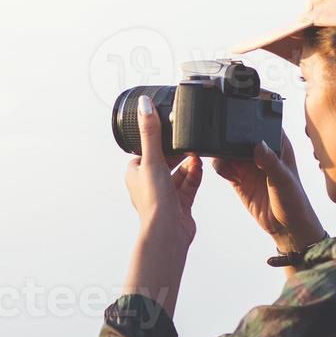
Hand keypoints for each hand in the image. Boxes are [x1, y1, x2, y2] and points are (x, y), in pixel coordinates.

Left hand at [124, 95, 203, 242]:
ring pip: (179, 172)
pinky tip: (200, 168)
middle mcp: (148, 183)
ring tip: (196, 156)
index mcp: (136, 173)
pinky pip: (189, 184)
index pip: (146, 150)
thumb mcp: (152, 159)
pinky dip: (194, 176)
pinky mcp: (180, 204)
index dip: (159, 140)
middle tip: (188, 143)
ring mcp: (165, 194)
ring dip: (188, 164)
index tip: (171, 130)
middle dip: (178, 153)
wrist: (168, 231)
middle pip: (166, 160)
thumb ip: (150, 131)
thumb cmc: (154, 199)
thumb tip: (144, 104)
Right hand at [211, 132, 326, 252]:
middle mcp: (261, 151)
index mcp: (277, 144)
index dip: (249, 120)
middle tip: (227, 149)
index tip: (237, 120)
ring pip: (227, 150)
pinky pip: (223, 166)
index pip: (261, 124)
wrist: (286, 226)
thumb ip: (270, 162)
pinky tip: (232, 178)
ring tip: (231, 169)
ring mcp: (248, 164)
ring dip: (223, 155)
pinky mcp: (237, 177)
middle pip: (238, 135)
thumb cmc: (294, 201)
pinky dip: (221, 169)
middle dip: (229, 139)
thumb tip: (258, 145)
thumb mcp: (284, 180)